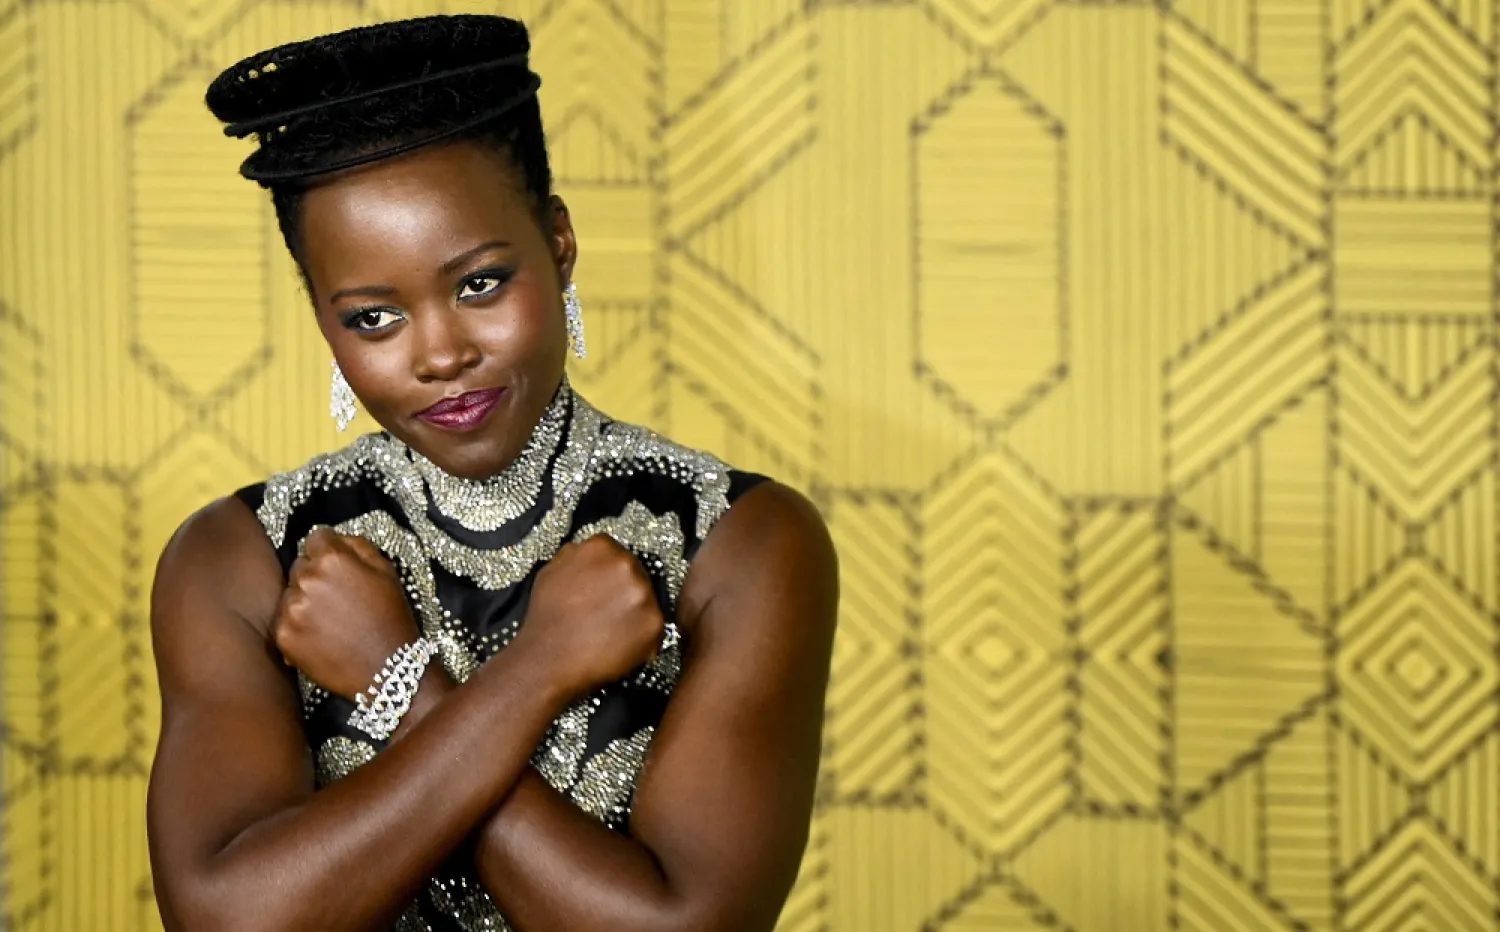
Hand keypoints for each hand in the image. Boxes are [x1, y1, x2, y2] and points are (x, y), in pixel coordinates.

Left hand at [273, 528, 419, 702]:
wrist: (387, 668)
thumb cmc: (390, 618)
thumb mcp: (387, 572)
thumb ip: (359, 546)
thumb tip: (338, 539)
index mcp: (332, 559)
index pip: (317, 538)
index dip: (330, 551)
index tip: (339, 568)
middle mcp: (307, 579)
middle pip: (301, 565)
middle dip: (316, 575)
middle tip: (338, 598)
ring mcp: (292, 609)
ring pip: (291, 593)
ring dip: (305, 601)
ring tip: (330, 620)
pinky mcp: (283, 635)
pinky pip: (284, 619)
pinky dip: (298, 626)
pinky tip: (321, 635)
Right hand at [518, 535, 663, 698]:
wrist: (548, 659)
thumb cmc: (547, 619)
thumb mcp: (550, 571)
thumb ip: (574, 555)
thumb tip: (586, 551)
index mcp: (602, 547)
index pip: (617, 553)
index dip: (610, 574)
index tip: (605, 588)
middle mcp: (626, 565)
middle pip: (636, 574)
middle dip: (625, 592)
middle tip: (607, 612)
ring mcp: (643, 594)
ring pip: (648, 600)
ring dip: (635, 614)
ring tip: (611, 630)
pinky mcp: (654, 623)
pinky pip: (655, 628)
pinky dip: (642, 638)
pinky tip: (619, 643)